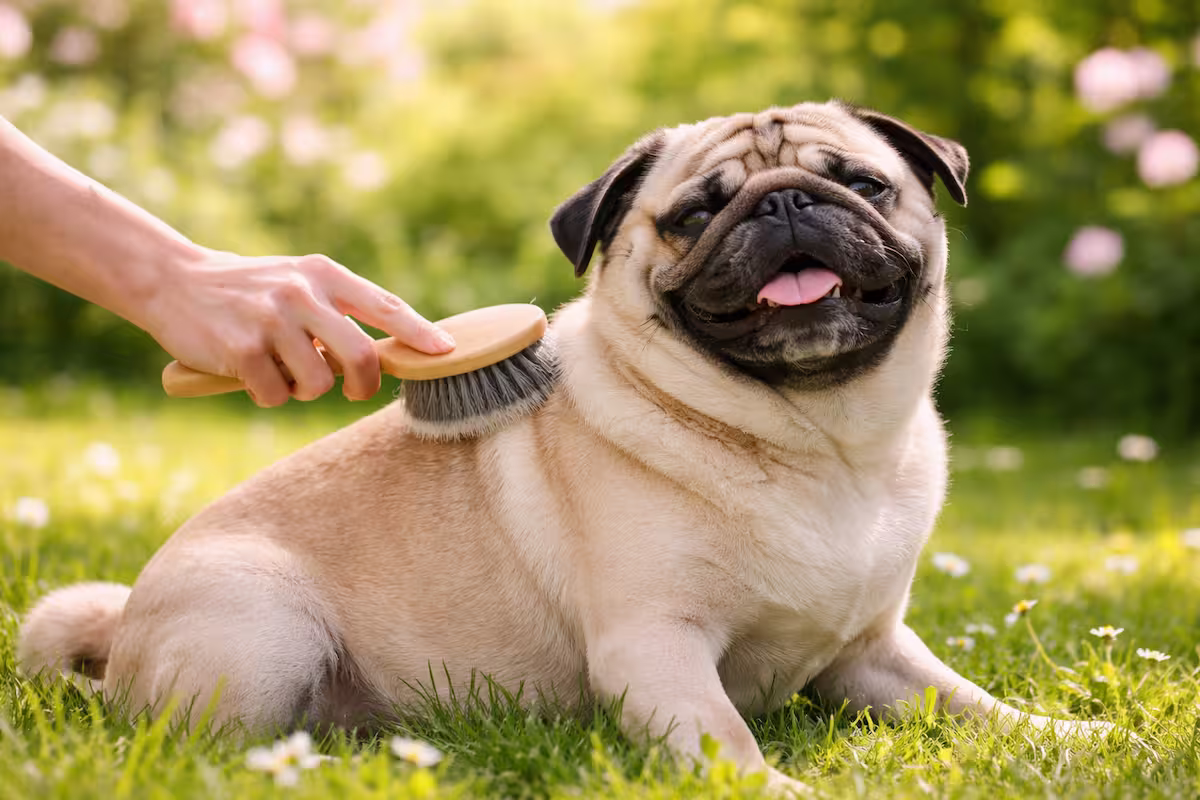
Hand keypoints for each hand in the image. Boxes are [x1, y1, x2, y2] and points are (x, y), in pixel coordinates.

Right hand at [143, 249, 454, 406]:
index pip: (385, 306)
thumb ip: (340, 311)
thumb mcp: (300, 283)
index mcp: (324, 274)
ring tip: (280, 368)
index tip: (446, 352)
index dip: (418, 333)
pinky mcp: (241, 348)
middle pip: (361, 356)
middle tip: (354, 390)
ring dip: (302, 389)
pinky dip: (267, 394)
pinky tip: (248, 373)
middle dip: (363, 384)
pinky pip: (275, 396)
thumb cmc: (251, 291)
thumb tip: (390, 355)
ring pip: (317, 384)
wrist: (175, 281)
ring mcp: (272, 320)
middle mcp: (302, 292)